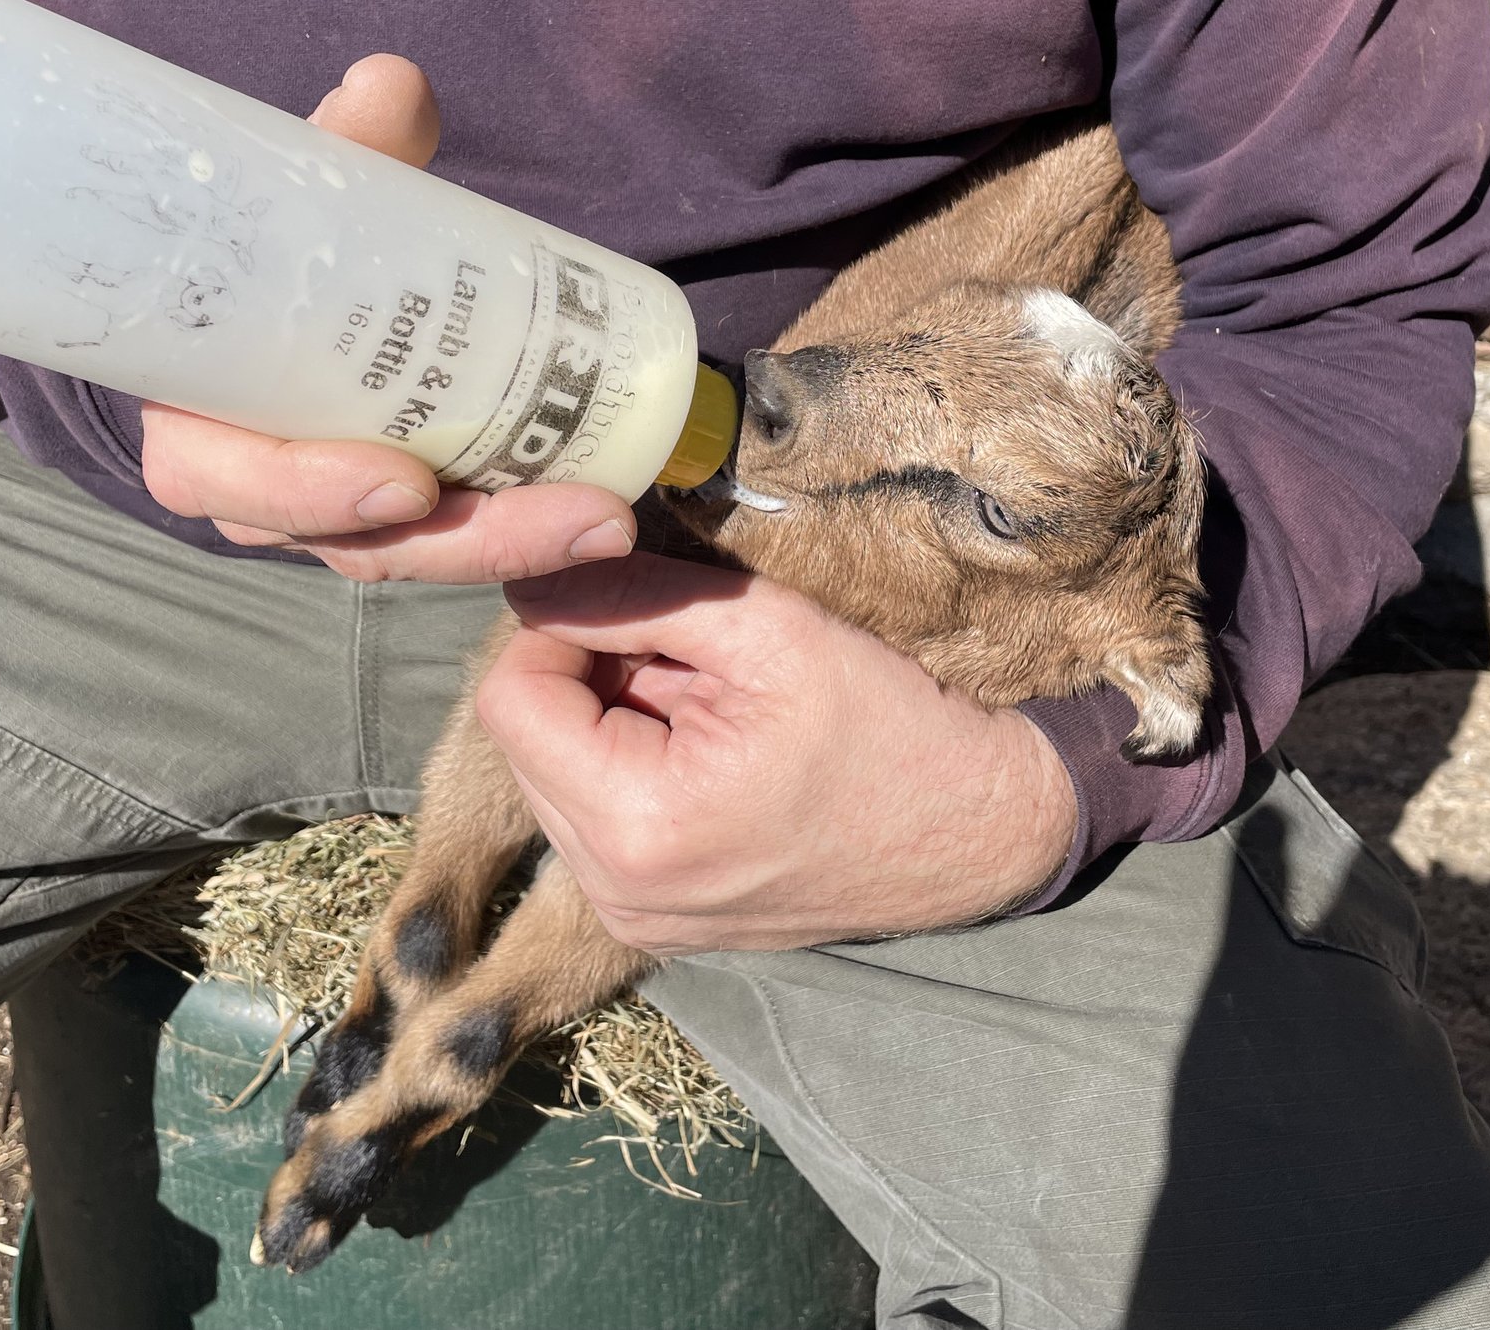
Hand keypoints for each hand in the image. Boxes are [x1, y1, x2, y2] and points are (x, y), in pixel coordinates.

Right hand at [139, 53, 635, 582]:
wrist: (293, 275)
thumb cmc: (279, 248)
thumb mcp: (308, 193)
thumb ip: (350, 143)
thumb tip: (391, 84)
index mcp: (197, 411)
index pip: (219, 479)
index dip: (298, 493)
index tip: (401, 483)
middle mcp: (258, 484)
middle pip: (348, 542)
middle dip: (465, 541)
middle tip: (569, 515)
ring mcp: (332, 512)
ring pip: (412, 555)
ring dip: (513, 546)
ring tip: (605, 519)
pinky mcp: (398, 516)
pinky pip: (451, 542)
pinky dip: (521, 535)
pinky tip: (598, 516)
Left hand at [476, 554, 1078, 953]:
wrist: (977, 829)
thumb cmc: (887, 723)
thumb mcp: (764, 629)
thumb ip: (634, 596)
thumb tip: (536, 567)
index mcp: (637, 826)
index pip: (512, 697)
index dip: (561, 627)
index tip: (638, 605)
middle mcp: (615, 894)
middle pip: (525, 740)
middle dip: (589, 677)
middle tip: (688, 657)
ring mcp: (632, 919)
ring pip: (554, 777)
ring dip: (610, 722)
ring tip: (707, 707)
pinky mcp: (652, 922)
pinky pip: (594, 821)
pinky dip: (632, 769)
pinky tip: (711, 753)